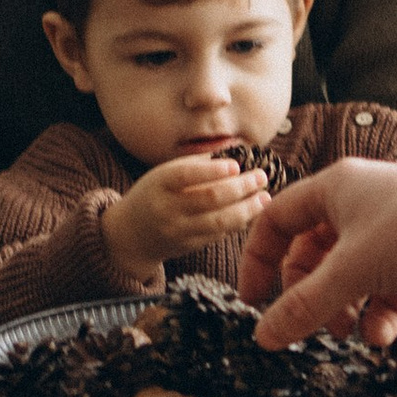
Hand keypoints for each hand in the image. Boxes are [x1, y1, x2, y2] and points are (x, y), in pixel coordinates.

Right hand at [101, 150, 270, 288]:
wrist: (131, 235)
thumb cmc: (155, 194)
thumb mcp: (164, 174)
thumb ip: (195, 164)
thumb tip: (234, 150)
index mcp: (159, 184)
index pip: (186, 176)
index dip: (212, 171)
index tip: (236, 165)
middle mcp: (167, 209)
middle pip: (210, 199)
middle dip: (241, 187)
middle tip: (261, 176)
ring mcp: (178, 231)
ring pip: (219, 221)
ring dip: (247, 209)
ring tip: (265, 197)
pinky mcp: (189, 246)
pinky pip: (218, 234)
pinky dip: (238, 222)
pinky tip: (251, 211)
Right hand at [237, 159, 396, 345]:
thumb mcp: (351, 269)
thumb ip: (304, 306)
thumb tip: (264, 336)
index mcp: (334, 190)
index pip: (278, 220)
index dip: (260, 259)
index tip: (254, 299)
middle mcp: (359, 207)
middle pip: (312, 256)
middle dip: (310, 295)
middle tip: (312, 324)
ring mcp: (390, 234)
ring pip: (349, 276)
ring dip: (343, 309)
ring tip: (350, 331)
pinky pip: (385, 291)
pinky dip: (379, 315)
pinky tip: (382, 335)